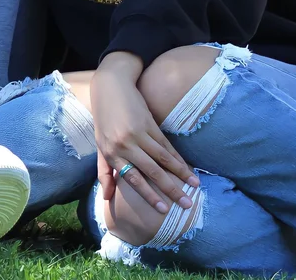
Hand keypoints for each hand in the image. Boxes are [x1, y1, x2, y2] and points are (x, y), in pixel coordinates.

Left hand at [91, 52, 198, 212]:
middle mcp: (125, 145)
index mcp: (111, 154)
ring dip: (181, 173)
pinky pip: (166, 145)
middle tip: (187, 204)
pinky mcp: (149, 124)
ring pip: (163, 158)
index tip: (164, 209)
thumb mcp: (100, 146)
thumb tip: (107, 198)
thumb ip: (103, 172)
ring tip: (195, 186)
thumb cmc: (103, 119)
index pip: (133, 179)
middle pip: (152, 172)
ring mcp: (138, 134)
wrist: (110, 87)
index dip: (149, 195)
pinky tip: (187, 167)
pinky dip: (178, 157)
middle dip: (171, 189)